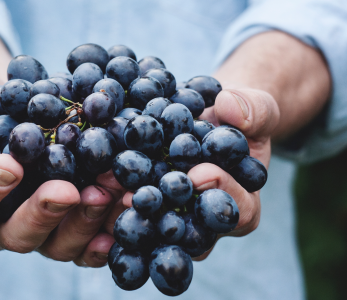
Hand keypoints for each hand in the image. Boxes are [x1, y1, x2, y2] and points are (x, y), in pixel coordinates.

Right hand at [0, 70, 119, 266]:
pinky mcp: (72, 224)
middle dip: (43, 213)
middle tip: (67, 190)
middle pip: (16, 235)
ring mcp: (40, 228)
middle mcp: (0, 223)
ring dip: (85, 221)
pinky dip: (109, 230)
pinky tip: (128, 210)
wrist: (16, 105)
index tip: (10, 165)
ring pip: (58, 243)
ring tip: (109, 191)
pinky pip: (90, 241)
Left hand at [85, 85, 279, 261]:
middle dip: (166, 213)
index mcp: (241, 205)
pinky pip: (132, 212)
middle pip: (190, 232)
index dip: (221, 193)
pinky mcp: (148, 208)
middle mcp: (205, 222)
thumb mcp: (256, 109)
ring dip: (130, 213)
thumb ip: (253, 110)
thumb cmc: (238, 119)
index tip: (200, 173)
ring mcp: (174, 218)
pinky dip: (112, 201)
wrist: (210, 119)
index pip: (238, 211)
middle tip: (140, 197)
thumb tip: (230, 108)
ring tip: (107, 193)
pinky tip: (91, 188)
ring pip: (155, 229)